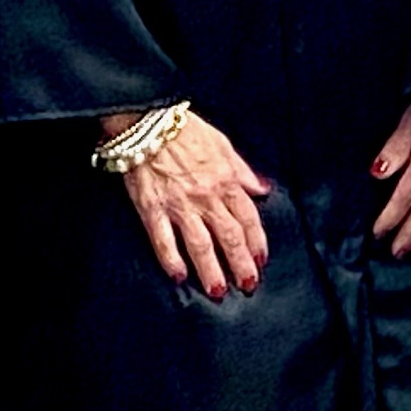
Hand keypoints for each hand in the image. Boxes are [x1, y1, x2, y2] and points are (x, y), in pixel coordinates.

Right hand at [109, 105, 273, 297]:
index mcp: (225, 180)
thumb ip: (243, 170)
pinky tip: (178, 276)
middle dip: (240, 264)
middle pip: (229, 236)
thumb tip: (262, 189)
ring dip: (210, 269)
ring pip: (200, 243)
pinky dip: (170, 258)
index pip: (248, 218)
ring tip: (217, 291)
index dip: (256, 241)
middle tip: (247, 285)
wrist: (147, 120)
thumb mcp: (223, 144)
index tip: (261, 260)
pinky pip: (162, 238)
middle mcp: (206, 196)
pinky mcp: (151, 207)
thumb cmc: (185, 130)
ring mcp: (178, 203)